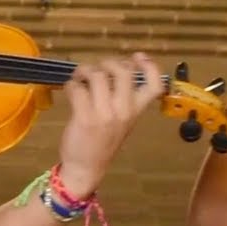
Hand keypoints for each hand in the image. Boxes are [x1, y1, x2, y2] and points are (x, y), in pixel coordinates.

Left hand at [57, 53, 164, 197]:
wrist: (86, 168)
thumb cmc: (103, 142)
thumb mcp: (121, 121)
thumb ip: (122, 97)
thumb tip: (112, 69)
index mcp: (136, 111)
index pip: (155, 85)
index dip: (150, 66)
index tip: (139, 57)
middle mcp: (124, 110)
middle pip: (123, 71)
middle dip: (106, 63)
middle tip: (96, 70)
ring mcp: (105, 114)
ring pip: (97, 75)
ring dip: (84, 71)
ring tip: (80, 78)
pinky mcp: (84, 117)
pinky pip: (77, 88)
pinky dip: (71, 84)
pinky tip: (71, 91)